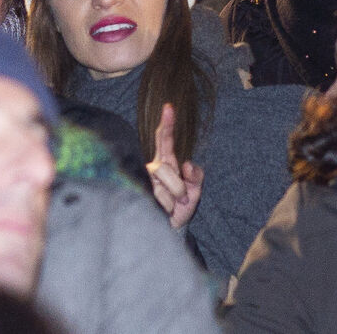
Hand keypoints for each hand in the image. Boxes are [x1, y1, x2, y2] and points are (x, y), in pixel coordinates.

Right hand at [146, 103, 203, 228]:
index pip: (165, 139)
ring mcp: (145, 179)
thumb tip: (186, 164)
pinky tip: (165, 212)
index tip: (168, 107)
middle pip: (163, 167)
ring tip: (175, 206)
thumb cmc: (181, 207)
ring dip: (174, 196)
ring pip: (161, 180)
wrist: (171, 230)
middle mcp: (153, 167)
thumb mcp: (195, 191)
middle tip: (184, 199)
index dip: (166, 123)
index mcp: (167, 162)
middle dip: (178, 185)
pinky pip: (158, 195)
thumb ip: (196, 175)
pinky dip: (168, 206)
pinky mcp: (140, 191)